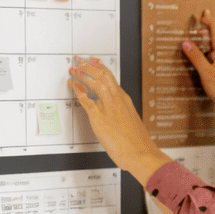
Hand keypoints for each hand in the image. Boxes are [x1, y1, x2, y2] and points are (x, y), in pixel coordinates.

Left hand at [67, 58, 170, 186]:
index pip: (111, 78)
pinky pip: (86, 99)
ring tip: (74, 69)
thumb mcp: (131, 123)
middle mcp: (117, 100)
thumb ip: (122, 115)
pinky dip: (78, 90)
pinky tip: (73, 86)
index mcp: (125, 100)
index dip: (100, 69)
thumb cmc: (138, 143)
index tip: (93, 64)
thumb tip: (116, 116)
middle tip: (80, 60)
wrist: (141, 153)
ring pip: (95, 82)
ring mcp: (108, 107)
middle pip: (103, 75)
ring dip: (83, 73)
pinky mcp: (99, 117)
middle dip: (90, 65)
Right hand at [183, 10, 214, 140]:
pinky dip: (214, 48)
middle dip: (207, 28)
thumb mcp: (206, 72)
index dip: (208, 19)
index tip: (200, 16)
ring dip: (210, 39)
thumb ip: (196, 56)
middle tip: (196, 30)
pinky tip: (208, 58)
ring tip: (199, 45)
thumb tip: (186, 43)